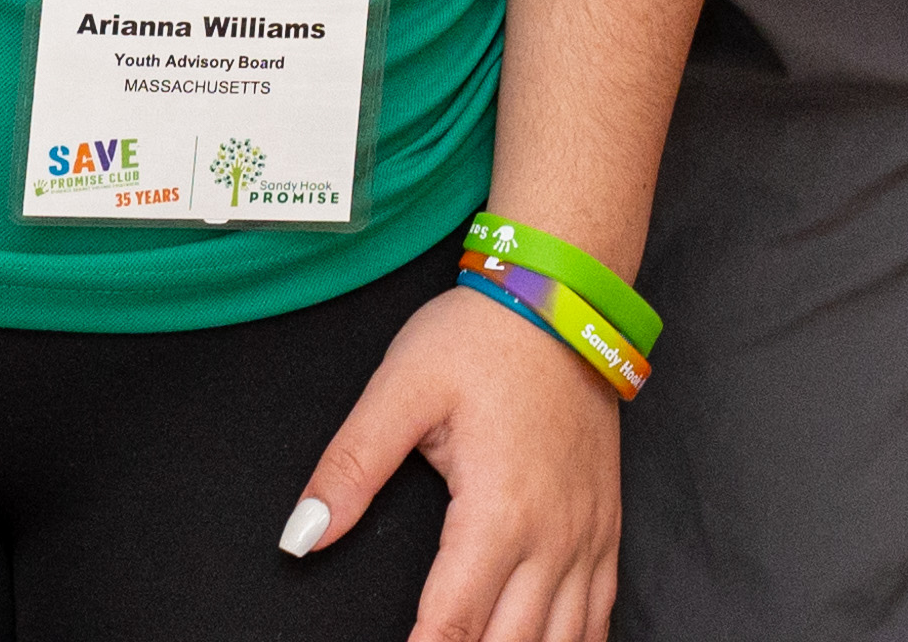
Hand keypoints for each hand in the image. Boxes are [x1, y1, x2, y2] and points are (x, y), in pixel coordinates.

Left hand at [287, 284, 618, 641]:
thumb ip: (350, 468)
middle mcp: (552, 538)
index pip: (453, 625)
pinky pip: (599, 615)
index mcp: (497, 511)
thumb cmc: (481, 338)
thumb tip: (301, 535)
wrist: (563, 298)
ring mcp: (587, 537)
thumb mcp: (401, 390)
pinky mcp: (606, 527)